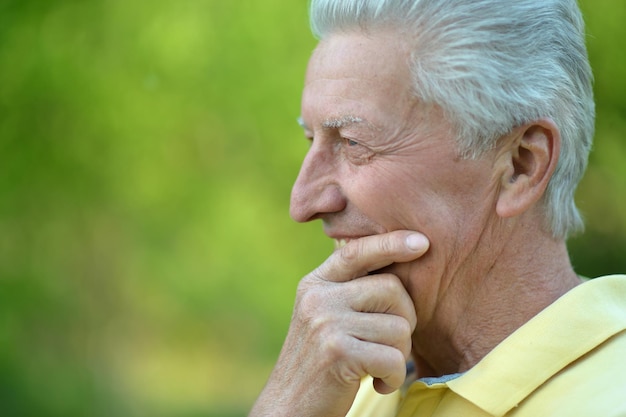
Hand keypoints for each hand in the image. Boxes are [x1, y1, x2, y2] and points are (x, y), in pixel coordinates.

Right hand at [249, 231, 429, 416]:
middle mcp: (317, 297)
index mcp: (315, 284)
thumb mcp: (324, 317)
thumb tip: (395, 260)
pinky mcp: (337, 352)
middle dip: (406, 319)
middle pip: (391, 289)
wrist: (289, 408)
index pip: (356, 252)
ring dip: (399, 354)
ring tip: (378, 368)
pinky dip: (394, 377)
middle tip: (391, 344)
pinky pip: (393, 358)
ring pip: (398, 326)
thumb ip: (349, 291)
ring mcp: (325, 323)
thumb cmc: (320, 363)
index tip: (421, 242)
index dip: (390, 243)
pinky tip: (377, 383)